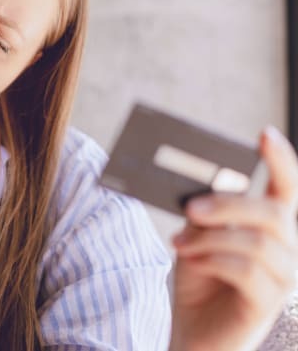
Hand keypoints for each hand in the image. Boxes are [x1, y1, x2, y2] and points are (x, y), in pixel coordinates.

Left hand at [169, 126, 297, 350]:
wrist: (192, 332)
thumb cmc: (198, 282)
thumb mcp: (195, 239)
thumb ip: (204, 214)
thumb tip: (208, 187)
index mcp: (270, 228)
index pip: (286, 188)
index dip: (281, 160)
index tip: (264, 134)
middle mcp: (286, 249)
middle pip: (272, 211)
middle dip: (229, 203)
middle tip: (189, 207)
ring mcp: (282, 277)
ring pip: (259, 240)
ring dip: (212, 236)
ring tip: (180, 243)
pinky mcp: (268, 303)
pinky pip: (247, 270)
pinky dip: (214, 259)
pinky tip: (190, 258)